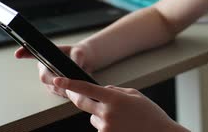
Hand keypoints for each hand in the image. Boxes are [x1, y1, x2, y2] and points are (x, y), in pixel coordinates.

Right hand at [15, 43, 91, 96]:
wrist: (82, 63)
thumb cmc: (78, 54)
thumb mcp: (79, 53)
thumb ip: (77, 58)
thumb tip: (75, 66)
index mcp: (45, 54)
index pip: (31, 53)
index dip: (24, 53)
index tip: (17, 54)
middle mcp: (43, 67)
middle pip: (44, 77)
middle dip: (55, 81)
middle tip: (65, 83)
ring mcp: (47, 79)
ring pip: (51, 87)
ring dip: (62, 88)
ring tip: (74, 87)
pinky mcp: (53, 88)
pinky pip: (58, 92)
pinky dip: (66, 92)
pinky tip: (74, 90)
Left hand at [54, 77, 187, 131]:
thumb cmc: (150, 114)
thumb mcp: (134, 94)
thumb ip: (115, 91)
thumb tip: (101, 90)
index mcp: (114, 98)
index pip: (86, 89)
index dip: (69, 84)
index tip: (57, 80)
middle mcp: (107, 113)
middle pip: (82, 103)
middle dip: (76, 96)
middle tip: (72, 91)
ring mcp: (105, 128)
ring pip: (93, 117)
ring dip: (101, 115)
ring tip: (122, 118)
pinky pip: (100, 128)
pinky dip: (108, 125)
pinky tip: (123, 126)